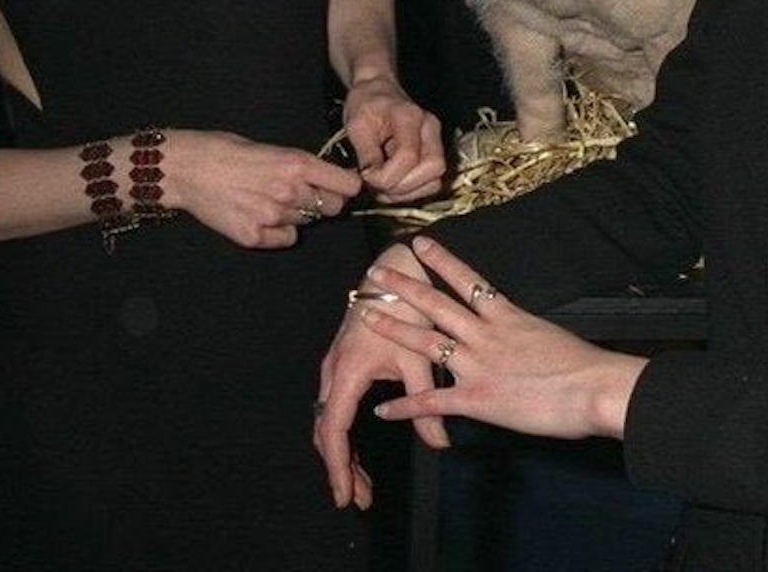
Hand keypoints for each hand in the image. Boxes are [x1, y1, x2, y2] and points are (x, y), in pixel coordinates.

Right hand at [163, 129, 362, 247]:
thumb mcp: (273, 148)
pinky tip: (259, 215)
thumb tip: (326, 180)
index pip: (347, 185)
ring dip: (297, 213)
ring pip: (307, 222)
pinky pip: (285, 238)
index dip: (349, 186)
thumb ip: (301, 167)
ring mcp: (272, 217)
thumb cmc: (229, 150)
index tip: (346, 186)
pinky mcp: (254, 237)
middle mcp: (290, 192)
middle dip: (324, 201)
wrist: (189, 168)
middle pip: (332, 208)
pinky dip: (279, 231)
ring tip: (270, 198)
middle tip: (304, 193)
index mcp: (298, 164)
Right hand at [315, 241, 445, 509]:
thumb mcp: (421, 357)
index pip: (334, 430)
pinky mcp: (341, 365)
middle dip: (341, 468)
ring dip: (343, 453)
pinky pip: (335, 407)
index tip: (346, 496)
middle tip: (360, 498)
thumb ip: (427, 403)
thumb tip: (441, 444)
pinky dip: (344, 434)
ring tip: (363, 483)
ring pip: (329, 421)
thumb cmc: (408, 307)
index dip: (339, 467)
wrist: (394, 269)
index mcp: (348, 371)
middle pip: (327, 432)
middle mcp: (334, 372)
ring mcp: (334, 368)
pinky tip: (359, 450)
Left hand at [342, 78, 444, 202]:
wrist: (377, 90)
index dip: (387, 175)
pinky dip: (413, 191)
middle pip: (432, 169)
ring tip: (383, 187)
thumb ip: (366, 152)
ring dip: (409, 192)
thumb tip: (372, 179)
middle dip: (402, 186)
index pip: (409, 156)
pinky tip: (393, 185)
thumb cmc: (365, 103)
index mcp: (410, 117)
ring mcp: (435, 141)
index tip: (367, 176)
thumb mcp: (356, 124)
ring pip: (435, 179)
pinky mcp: (433, 152)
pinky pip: (432, 182)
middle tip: (377, 186)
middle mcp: (429, 128)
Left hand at [361, 235, 646, 441]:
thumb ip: (524, 334)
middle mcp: (486, 333)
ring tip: (366, 319)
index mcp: (507, 315)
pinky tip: (383, 409)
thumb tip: (519, 336)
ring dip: (394, 330)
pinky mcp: (477, 398)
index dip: (442, 260)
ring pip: (426, 342)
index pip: (468, 280)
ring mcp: (478, 364)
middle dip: (404, 286)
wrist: (593, 387)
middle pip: (437, 303)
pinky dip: (405, 406)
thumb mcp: (547, 337)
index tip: (421, 242)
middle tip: (376, 270)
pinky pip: (433, 401)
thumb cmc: (582, 365)